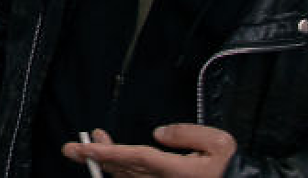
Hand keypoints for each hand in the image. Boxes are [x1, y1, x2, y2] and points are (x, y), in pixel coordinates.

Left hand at [64, 125, 235, 176]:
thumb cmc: (234, 168)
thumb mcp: (218, 142)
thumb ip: (186, 133)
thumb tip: (159, 133)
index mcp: (175, 171)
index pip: (132, 158)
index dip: (105, 153)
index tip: (82, 149)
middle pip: (124, 169)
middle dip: (98, 158)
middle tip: (73, 149)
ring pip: (129, 177)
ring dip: (109, 163)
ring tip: (95, 146)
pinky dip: (125, 171)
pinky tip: (117, 163)